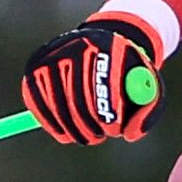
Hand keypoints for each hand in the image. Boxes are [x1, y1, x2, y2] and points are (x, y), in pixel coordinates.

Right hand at [22, 13, 164, 144]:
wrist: (99, 45)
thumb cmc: (126, 73)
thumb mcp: (148, 86)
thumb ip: (147, 112)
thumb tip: (128, 134)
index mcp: (110, 46)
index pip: (105, 83)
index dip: (109, 111)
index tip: (114, 129)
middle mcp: (77, 46)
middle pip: (79, 98)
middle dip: (91, 125)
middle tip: (100, 136)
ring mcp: (51, 56)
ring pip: (58, 108)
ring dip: (74, 130)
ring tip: (89, 132)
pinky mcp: (33, 69)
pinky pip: (39, 108)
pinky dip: (53, 126)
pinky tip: (67, 129)